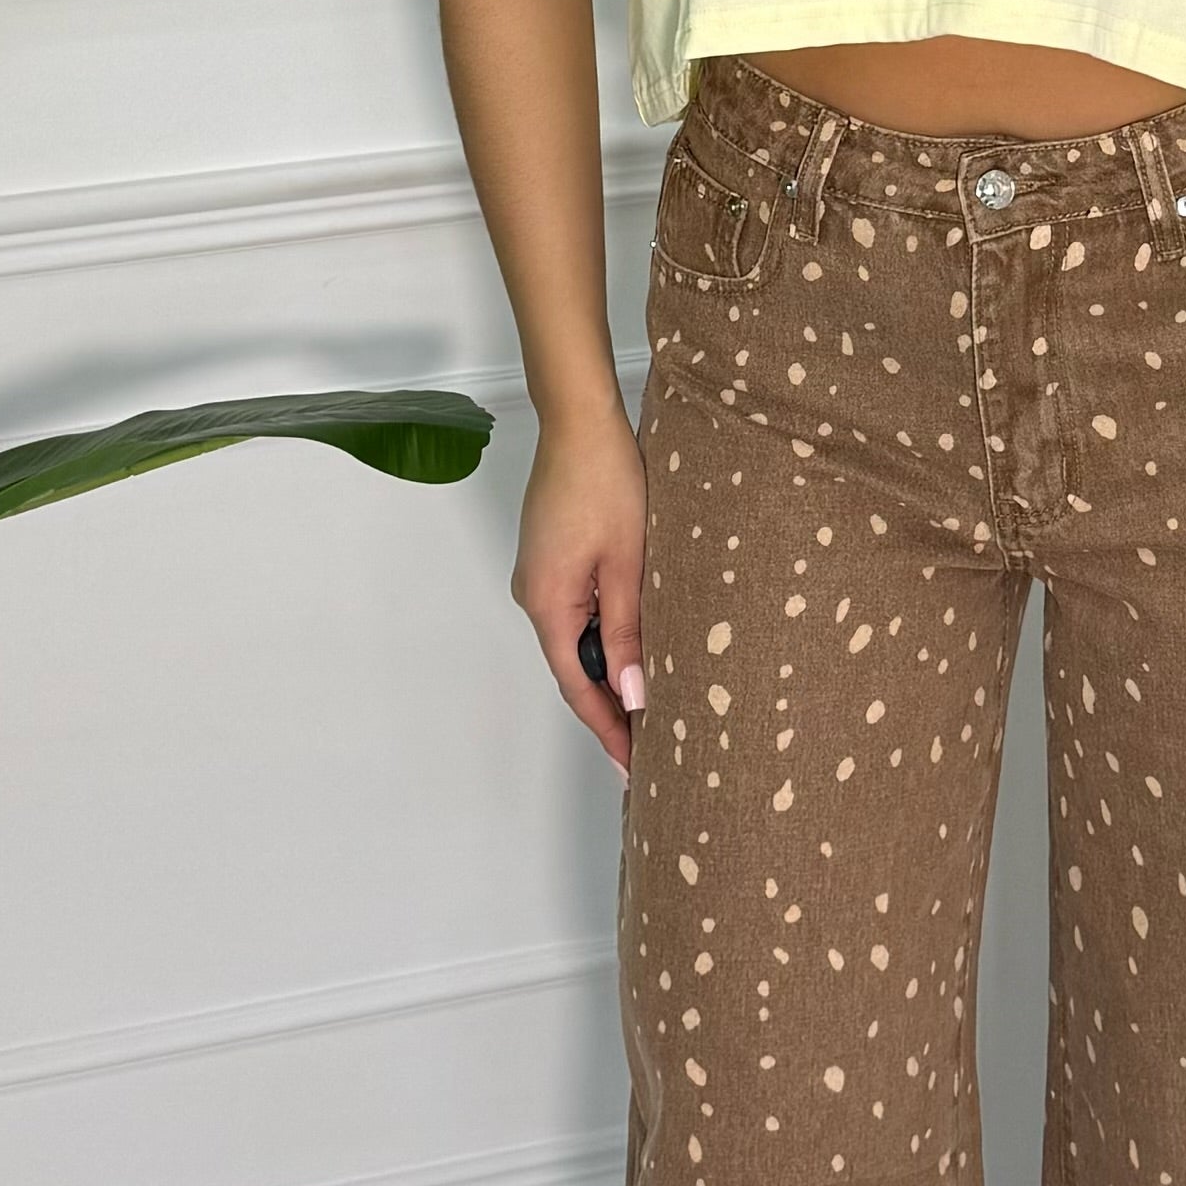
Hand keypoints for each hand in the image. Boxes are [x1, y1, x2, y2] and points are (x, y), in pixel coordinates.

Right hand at [514, 406, 648, 770]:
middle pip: (572, 666)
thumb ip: (629, 632)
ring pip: (576, 638)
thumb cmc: (607, 481)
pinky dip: (604, 634)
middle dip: (610, 705)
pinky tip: (633, 643)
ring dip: (609, 668)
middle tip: (651, 742)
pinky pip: (577, 610)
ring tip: (650, 699)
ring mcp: (539, 575)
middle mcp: (534, 595)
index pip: (577, 686)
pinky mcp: (551, 556)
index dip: (607, 728)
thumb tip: (634, 693)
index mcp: (548, 603)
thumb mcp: (628, 564)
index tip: (633, 763)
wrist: (580, 422)